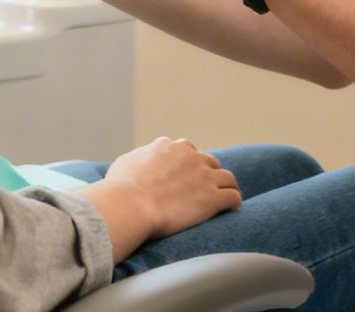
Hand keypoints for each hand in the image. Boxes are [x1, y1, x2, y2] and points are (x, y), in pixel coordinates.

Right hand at [102, 137, 240, 238]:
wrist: (130, 204)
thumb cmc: (120, 187)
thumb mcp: (123, 163)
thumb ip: (137, 159)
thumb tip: (137, 164)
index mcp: (168, 147)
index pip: (184, 149)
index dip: (185, 163)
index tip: (183, 175)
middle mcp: (189, 156)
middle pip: (207, 160)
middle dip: (207, 173)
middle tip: (204, 187)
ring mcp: (203, 176)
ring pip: (226, 176)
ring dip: (226, 185)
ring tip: (226, 195)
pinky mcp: (212, 197)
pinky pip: (233, 196)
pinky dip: (234, 201)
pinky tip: (232, 207)